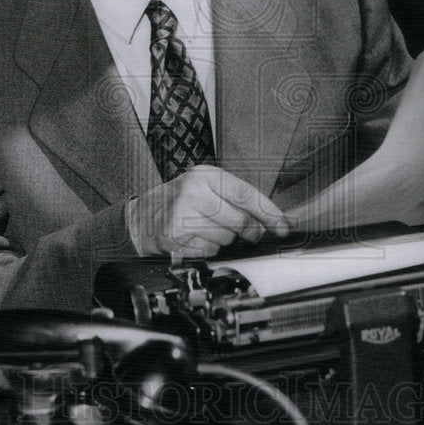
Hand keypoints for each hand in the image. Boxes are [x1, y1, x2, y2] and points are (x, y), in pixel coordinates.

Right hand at [126, 165, 290, 258]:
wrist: (141, 217)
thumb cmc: (178, 202)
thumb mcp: (205, 188)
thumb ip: (234, 199)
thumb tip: (270, 220)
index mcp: (205, 175)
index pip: (247, 194)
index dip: (269, 213)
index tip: (282, 226)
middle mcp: (194, 190)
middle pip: (240, 220)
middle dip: (249, 232)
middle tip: (246, 234)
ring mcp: (183, 213)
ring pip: (226, 237)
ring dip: (225, 240)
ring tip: (209, 230)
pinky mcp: (175, 236)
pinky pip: (209, 250)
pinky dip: (209, 249)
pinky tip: (197, 239)